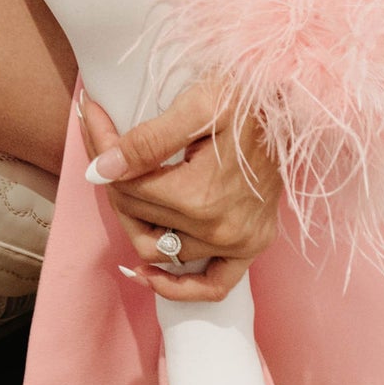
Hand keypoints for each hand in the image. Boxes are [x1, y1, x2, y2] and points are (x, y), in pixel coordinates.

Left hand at [80, 82, 282, 302]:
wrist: (291, 106)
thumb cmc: (245, 97)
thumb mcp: (197, 106)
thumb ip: (147, 142)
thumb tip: (101, 169)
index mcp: (200, 196)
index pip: (126, 185)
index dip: (101, 150)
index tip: (92, 116)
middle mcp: (219, 230)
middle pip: (136, 217)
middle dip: (112, 181)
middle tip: (104, 146)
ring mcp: (238, 244)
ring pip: (159, 250)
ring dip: (135, 220)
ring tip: (125, 187)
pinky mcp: (251, 248)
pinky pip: (212, 286)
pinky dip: (178, 287)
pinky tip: (149, 275)